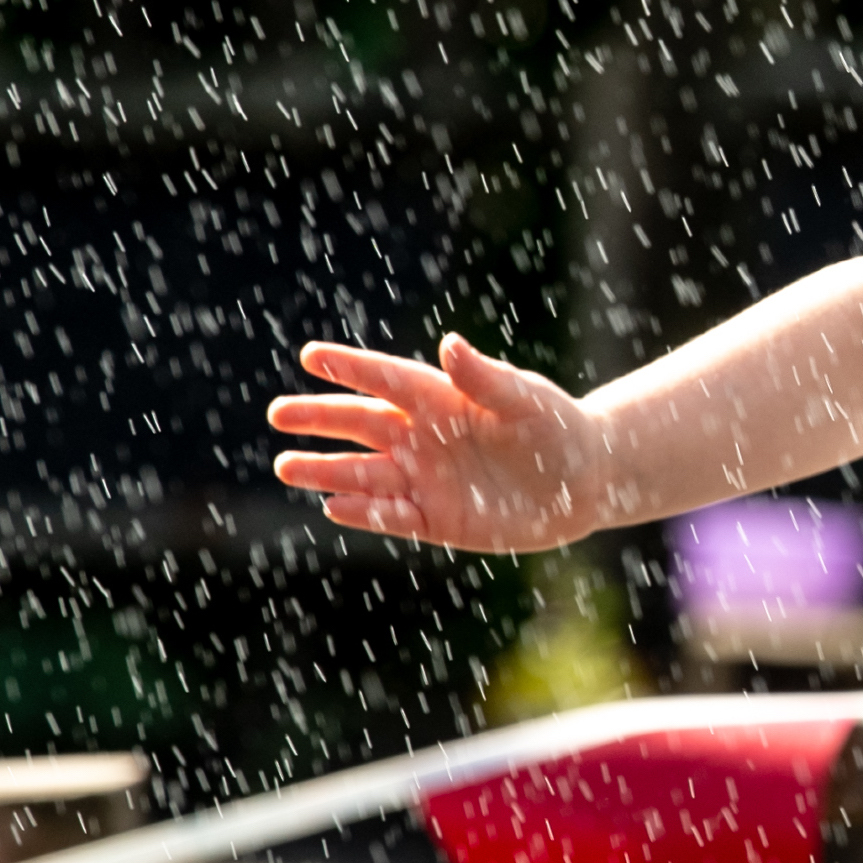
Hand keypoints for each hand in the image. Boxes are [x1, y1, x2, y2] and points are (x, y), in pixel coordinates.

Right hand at [267, 334, 616, 552]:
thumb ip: (485, 377)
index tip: (312, 355)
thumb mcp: (525, 399)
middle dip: (320, 419)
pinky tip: (333, 506)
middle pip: (362, 425)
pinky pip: (393, 515)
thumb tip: (449, 344)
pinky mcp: (438, 518)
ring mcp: (428, 478)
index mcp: (442, 399)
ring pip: (366, 474)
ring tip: (287, 466)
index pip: (387, 379)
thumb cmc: (556, 427)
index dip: (351, 367)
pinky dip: (365, 512)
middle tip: (279, 413)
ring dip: (327, 471)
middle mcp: (424, 437)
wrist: (584, 480)